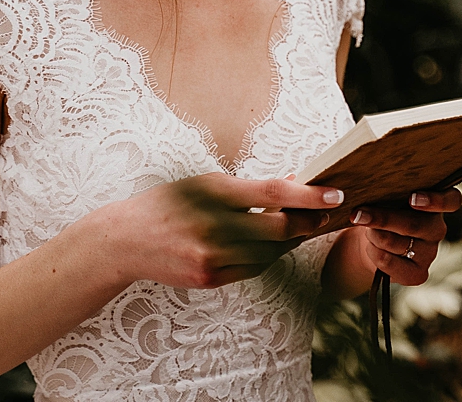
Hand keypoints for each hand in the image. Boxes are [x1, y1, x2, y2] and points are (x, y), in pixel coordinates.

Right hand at [101, 173, 344, 289]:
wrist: (126, 240)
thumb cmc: (168, 203)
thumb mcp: (205, 183)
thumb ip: (248, 187)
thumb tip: (292, 183)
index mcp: (214, 193)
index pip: (273, 194)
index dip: (309, 196)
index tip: (336, 194)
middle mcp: (214, 226)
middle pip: (279, 230)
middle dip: (308, 222)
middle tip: (326, 214)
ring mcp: (212, 257)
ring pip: (270, 254)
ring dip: (292, 241)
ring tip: (304, 227)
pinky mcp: (210, 279)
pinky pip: (253, 270)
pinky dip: (268, 257)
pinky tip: (274, 246)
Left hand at [347, 188, 461, 285]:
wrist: (370, 239)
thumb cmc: (379, 206)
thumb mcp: (383, 193)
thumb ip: (381, 188)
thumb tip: (353, 190)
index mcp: (436, 202)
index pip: (451, 201)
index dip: (436, 200)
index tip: (412, 198)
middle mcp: (437, 228)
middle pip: (415, 224)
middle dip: (383, 219)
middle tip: (359, 214)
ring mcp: (430, 252)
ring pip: (399, 244)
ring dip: (374, 236)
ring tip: (364, 227)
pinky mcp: (418, 273)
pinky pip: (393, 265)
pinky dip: (375, 255)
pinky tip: (370, 247)